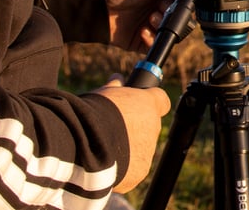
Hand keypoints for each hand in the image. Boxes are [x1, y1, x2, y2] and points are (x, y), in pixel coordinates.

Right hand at [89, 75, 170, 192]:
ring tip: (107, 148)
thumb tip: (116, 79)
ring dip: (131, 148)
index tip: (139, 106)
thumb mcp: (103, 94)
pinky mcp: (141, 169)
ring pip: (143, 147)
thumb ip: (115, 87)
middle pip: (150, 125)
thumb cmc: (94, 114)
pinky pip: (135, 167)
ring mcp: (149, 149)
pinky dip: (125, 166)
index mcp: (149, 103)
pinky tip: (107, 163)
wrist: (87, 144)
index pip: (161, 100)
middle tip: (115, 130)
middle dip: (136, 128)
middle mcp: (154, 125)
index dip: (150, 103)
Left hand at [105, 0, 184, 52]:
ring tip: (150, 19)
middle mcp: (157, 9)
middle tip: (159, 10)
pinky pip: (153, 46)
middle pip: (177, 20)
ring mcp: (149, 26)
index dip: (180, 4)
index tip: (171, 2)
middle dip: (171, 16)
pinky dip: (151, 40)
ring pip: (168, 33)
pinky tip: (142, 31)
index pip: (181, 3)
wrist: (98, 4)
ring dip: (161, 27)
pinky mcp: (139, 41)